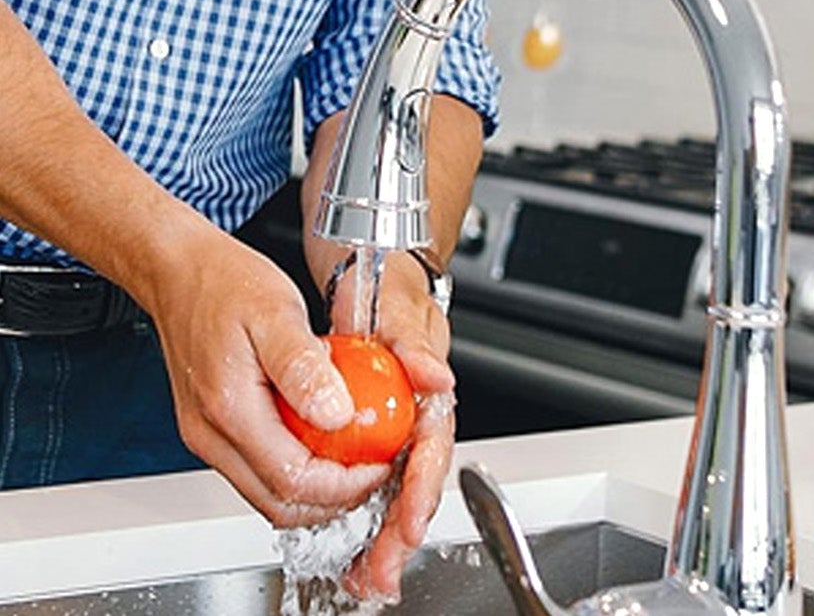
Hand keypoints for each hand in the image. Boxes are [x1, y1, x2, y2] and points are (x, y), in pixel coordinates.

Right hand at [146, 226, 390, 525]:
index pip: (290, 480)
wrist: (180, 271)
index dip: (342, 484)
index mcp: (228, 408)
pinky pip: (256, 466)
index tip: (379, 463)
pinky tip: (324, 439)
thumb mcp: (278, 311)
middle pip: (276, 502)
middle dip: (332, 499)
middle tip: (374, 470)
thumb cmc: (225, 283)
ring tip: (357, 458)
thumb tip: (338, 416)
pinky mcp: (212, 428)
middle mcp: (211, 433)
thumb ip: (305, 368)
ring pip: (265, 491)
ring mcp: (207, 435)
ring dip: (314, 487)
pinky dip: (294, 466)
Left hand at [330, 249, 456, 601]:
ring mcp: (393, 421)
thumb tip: (435, 379)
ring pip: (393, 488)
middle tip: (382, 572)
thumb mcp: (395, 303)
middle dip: (402, 531)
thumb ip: (415, 343)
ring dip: (382, 536)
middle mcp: (415, 407)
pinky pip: (368, 480)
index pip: (433, 441)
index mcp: (429, 383)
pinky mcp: (368, 429)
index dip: (423, 485)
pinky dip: (359, 517)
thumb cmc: (384, 280)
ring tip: (365, 579)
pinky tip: (348, 549)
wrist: (364, 264)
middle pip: (416, 478)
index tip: (409, 520)